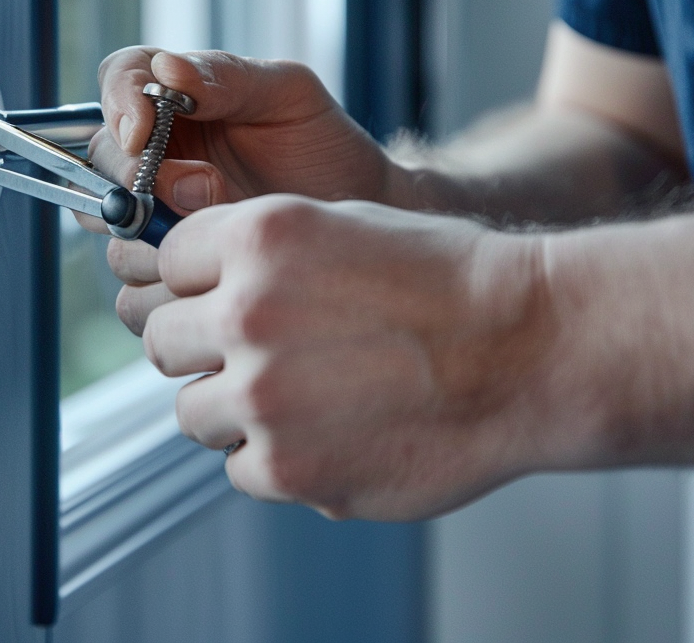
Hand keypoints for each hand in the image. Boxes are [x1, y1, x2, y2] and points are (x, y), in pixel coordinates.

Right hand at [87, 47, 413, 332]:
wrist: (357, 216)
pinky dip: (169, 283)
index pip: (119, 81)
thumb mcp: (287, 95)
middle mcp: (153, 154)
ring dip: (156, 235)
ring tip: (227, 230)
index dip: (118, 105)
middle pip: (100, 160)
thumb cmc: (324, 146)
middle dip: (135, 177)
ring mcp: (155, 216)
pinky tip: (219, 270)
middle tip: (202, 188)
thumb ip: (226, 78)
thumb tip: (167, 71)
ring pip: (110, 229)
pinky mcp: (165, 272)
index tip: (141, 133)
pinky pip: (135, 286)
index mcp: (173, 96)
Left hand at [142, 195, 585, 520]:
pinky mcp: (289, 470)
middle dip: (201, 347)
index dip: (198, 281)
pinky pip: (240, 469)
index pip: (166, 262)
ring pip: (192, 411)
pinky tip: (335, 433)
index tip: (225, 296)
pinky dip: (277, 459)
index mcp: (258, 238)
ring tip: (307, 396)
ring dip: (234, 408)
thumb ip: (258, 254)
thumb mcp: (344, 223)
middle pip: (161, 339)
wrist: (532, 349)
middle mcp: (246, 314)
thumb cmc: (450, 282)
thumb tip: (191, 286)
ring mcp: (263, 398)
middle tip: (261, 353)